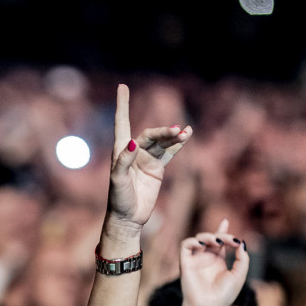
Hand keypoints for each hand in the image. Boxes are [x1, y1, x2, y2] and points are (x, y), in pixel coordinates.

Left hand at [108, 84, 190, 229]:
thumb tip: (132, 143)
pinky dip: (178, 144)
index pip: (122, 122)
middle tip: (176, 131)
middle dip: (163, 131)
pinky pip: (169, 152)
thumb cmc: (118, 199)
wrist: (128, 218)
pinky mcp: (157, 168)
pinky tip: (187, 135)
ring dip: (173, 136)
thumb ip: (123, 161)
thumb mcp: (118, 181)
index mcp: (120, 150)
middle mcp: (133, 151)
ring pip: (162, 142)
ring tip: (185, 132)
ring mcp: (146, 159)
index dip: (122, 105)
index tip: (122, 87)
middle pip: (150, 134)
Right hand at [179, 219, 249, 305]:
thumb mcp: (239, 275)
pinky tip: (203, 244)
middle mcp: (206, 259)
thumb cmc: (224, 295)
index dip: (222, 231)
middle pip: (211, 238)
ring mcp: (195, 261)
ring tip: (217, 241)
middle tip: (230, 240)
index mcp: (217, 262)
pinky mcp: (185, 263)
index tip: (226, 221)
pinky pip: (185, 246)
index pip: (219, 242)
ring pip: (198, 239)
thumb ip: (242, 259)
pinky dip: (193, 241)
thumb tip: (241, 243)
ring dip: (208, 236)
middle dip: (221, 234)